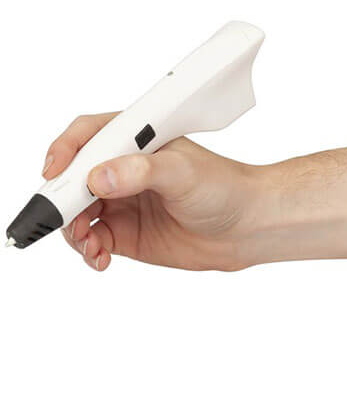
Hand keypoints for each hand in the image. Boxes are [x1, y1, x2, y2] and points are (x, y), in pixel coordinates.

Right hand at [43, 112, 264, 271]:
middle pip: (75, 177)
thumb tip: (99, 177)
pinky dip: (88, 249)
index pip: (89, 136)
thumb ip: (141, 172)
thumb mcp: (183, 172)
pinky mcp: (127, 233)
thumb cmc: (222, 187)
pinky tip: (99, 257)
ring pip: (78, 212)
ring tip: (89, 242)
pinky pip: (93, 240)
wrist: (245, 227)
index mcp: (137, 142)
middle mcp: (124, 170)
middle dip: (62, 197)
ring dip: (72, 228)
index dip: (65, 150)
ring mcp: (124, 202)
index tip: (53, 171)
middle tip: (61, 217)